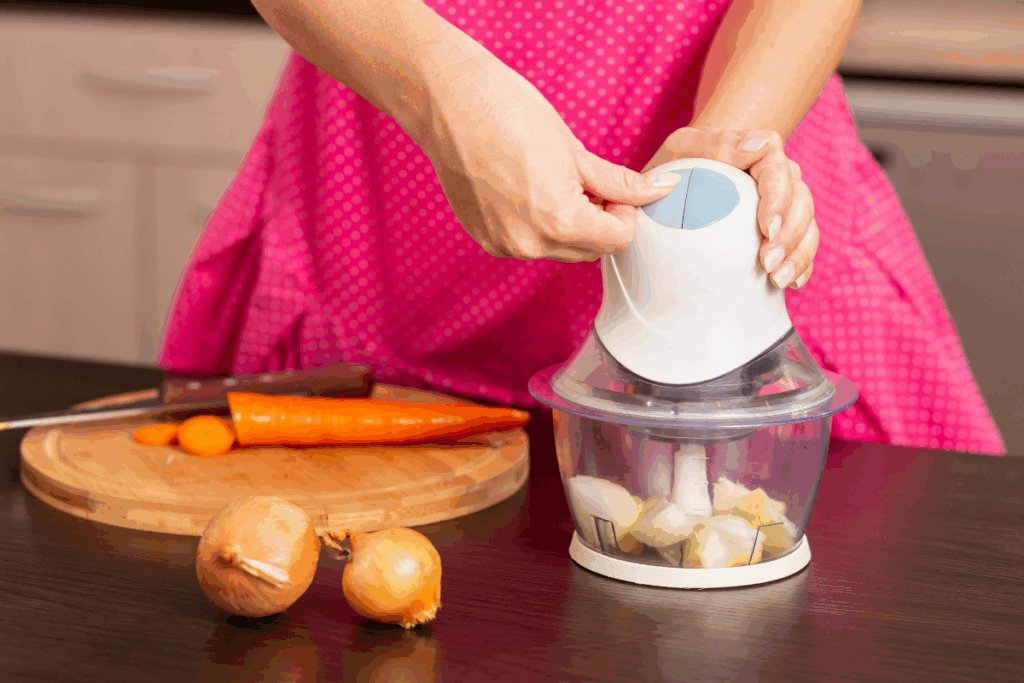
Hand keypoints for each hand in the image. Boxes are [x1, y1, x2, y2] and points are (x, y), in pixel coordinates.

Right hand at [416, 52, 681, 262]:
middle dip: (599, 223)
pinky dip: (538, 226)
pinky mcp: (484, 239)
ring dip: (568, 227)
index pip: (618, 240)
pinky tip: (525, 190)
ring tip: (553, 183)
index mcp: (560, 221)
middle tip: (587, 184)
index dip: (625, 213)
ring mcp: (503, 245)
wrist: (450, 104)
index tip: (614, 189)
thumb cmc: (510, 114)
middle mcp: (530, 244)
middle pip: (590, 251)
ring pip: (559, 251)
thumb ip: (618, 182)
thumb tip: (658, 191)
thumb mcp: (576, 151)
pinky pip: (528, 245)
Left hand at [642, 127, 818, 288]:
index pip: (779, 173)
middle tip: (767, 264)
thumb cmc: (683, 159)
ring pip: (807, 225)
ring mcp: (787, 201)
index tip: (767, 229)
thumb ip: (717, 142)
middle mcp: (782, 175)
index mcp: (763, 152)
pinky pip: (805, 244)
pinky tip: (791, 283)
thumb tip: (755, 147)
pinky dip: (802, 264)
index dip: (779, 201)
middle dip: (789, 236)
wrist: (688, 172)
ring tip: (777, 280)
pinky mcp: (786, 225)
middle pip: (800, 202)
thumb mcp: (685, 145)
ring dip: (798, 255)